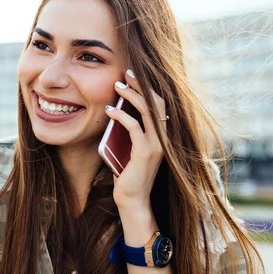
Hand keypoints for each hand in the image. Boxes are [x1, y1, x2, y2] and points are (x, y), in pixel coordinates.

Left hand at [105, 69, 167, 211]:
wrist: (133, 201)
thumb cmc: (128, 175)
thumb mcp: (128, 148)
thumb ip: (128, 133)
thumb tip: (115, 112)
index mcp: (161, 136)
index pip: (159, 105)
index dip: (147, 88)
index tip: (133, 76)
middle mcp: (162, 138)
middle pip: (156, 103)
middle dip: (141, 85)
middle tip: (127, 72)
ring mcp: (156, 145)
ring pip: (146, 111)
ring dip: (131, 95)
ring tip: (117, 85)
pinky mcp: (145, 153)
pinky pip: (134, 127)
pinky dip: (121, 116)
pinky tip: (109, 110)